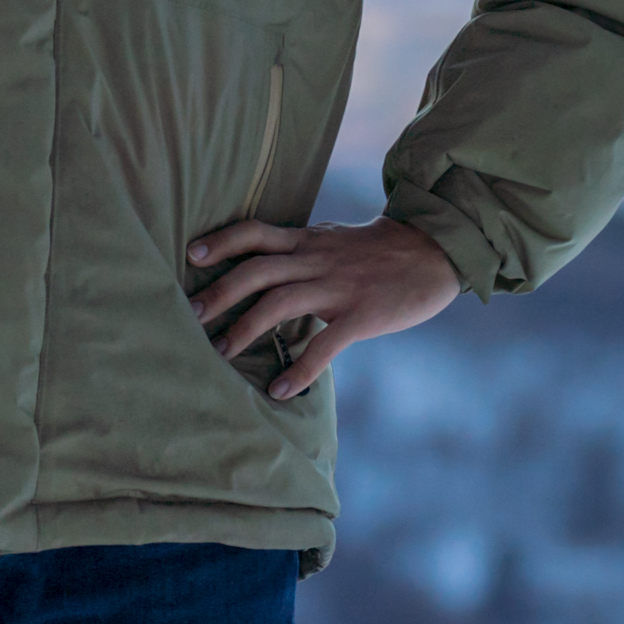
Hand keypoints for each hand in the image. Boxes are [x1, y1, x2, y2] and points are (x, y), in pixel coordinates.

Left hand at [183, 214, 463, 399]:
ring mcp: (337, 288)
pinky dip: (298, 370)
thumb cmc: (377, 251)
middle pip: (256, 271)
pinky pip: (324, 344)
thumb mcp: (332, 240)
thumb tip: (261, 268)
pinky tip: (279, 391)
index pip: (255, 233)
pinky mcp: (360, 315)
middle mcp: (315, 261)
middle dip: (220, 294)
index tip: (190, 255)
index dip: (221, 241)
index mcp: (307, 242)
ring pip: (279, 303)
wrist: (432, 252)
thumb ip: (298, 252)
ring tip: (220, 354)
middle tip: (191, 317)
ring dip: (245, 329)